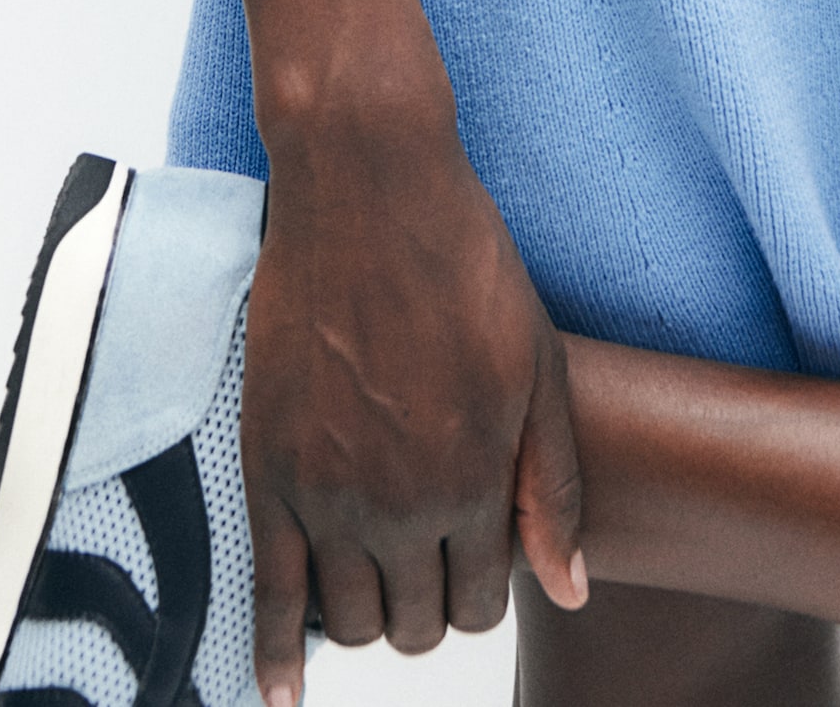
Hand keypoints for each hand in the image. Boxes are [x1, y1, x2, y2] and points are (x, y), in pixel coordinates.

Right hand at [243, 115, 586, 700]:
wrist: (367, 185)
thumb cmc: (463, 260)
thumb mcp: (537, 364)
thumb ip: (553, 486)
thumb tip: (571, 592)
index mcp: (476, 478)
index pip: (486, 600)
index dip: (486, 584)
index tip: (476, 548)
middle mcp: (401, 503)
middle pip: (417, 625)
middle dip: (430, 606)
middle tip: (428, 556)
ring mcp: (328, 492)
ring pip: (351, 622)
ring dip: (369, 617)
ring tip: (377, 575)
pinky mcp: (269, 469)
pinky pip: (268, 594)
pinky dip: (275, 657)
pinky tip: (282, 696)